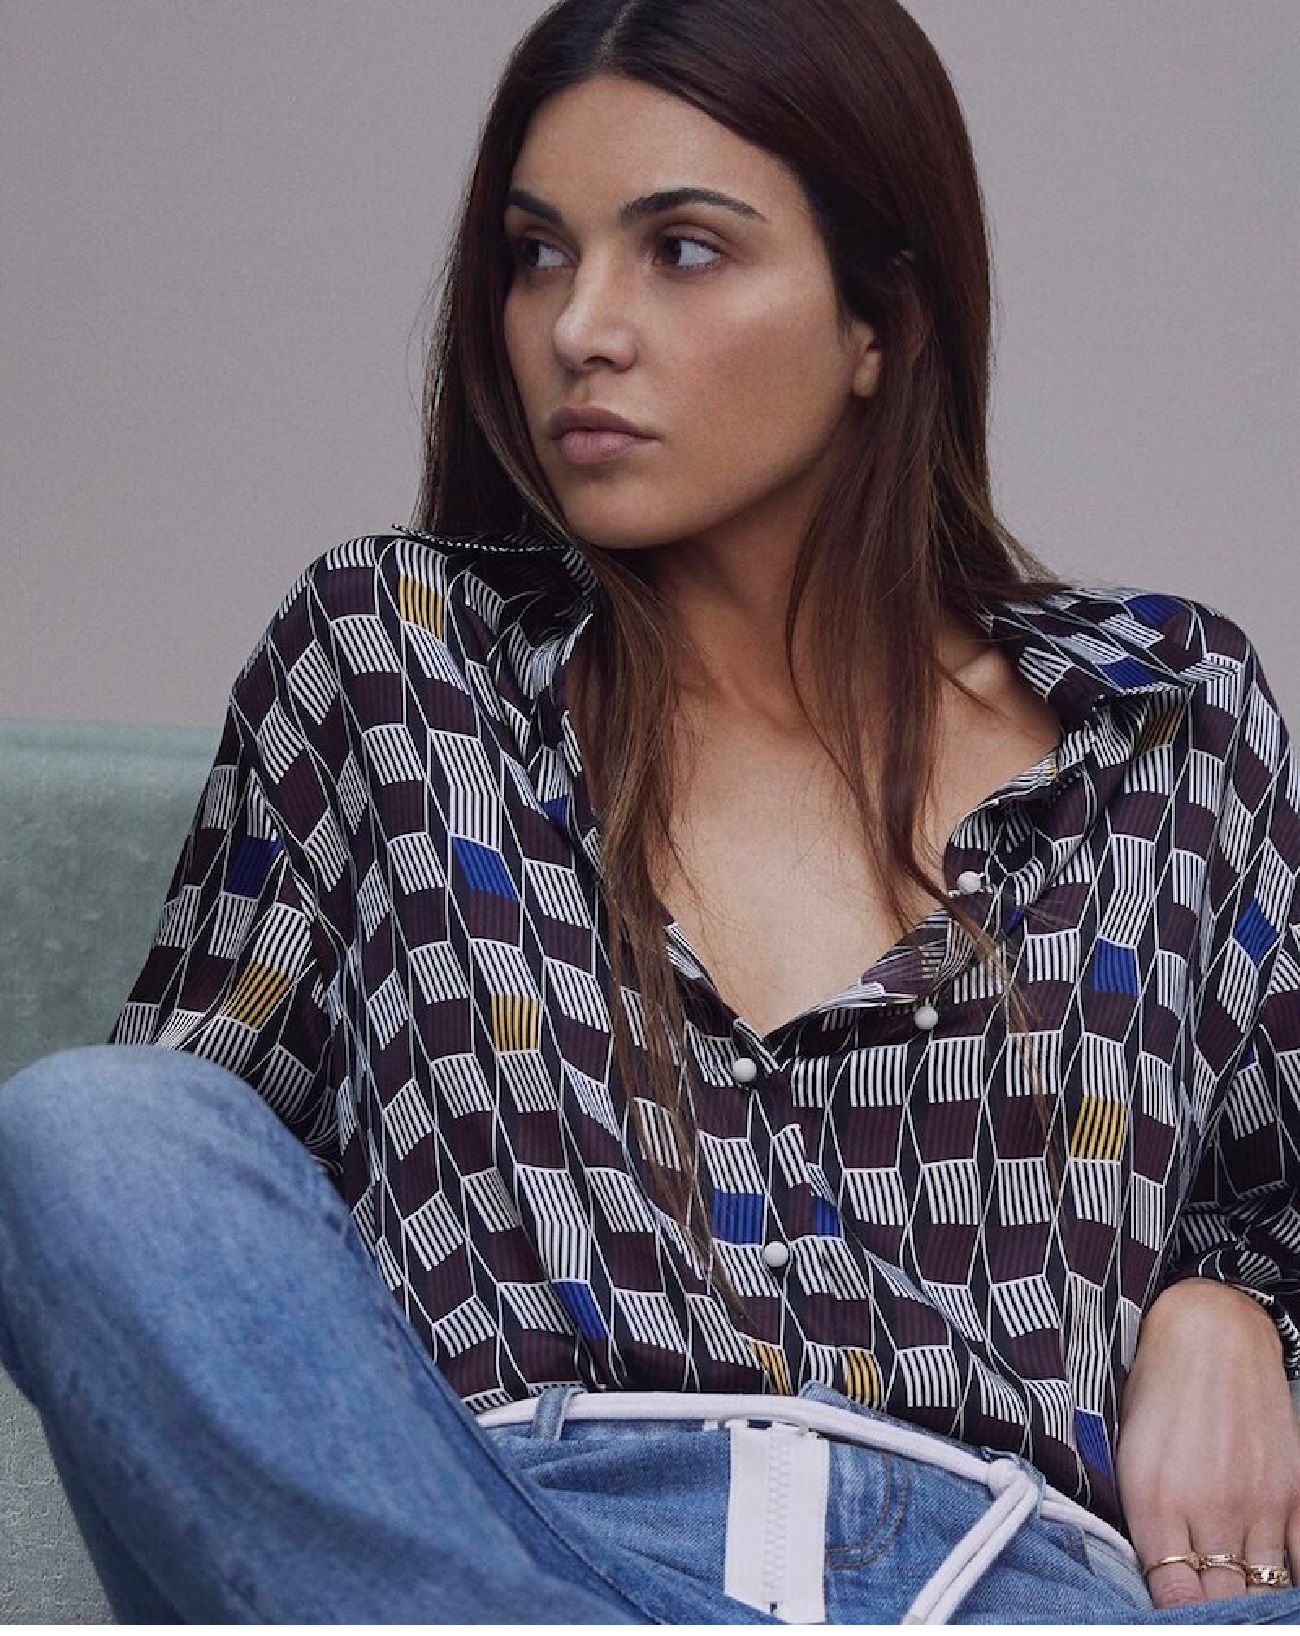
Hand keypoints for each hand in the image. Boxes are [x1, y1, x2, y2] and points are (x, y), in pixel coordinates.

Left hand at [1116, 1277, 1299, 1606]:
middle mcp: (1207, 1508)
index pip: (1171, 1597)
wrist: (1210, 1331)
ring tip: (1238, 1606)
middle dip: (1212, 1615)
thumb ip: (1140, 1515)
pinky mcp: (1292, 1492)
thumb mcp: (1126, 1448)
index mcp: (1153, 1499)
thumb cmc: (1157, 1388)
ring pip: (1261, 1587)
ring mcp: (1256, 1502)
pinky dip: (1288, 1583)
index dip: (1174, 1619)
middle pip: (1219, 1601)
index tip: (1176, 1619)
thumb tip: (1150, 1570)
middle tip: (1207, 1613)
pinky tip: (1274, 1590)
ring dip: (1249, 1602)